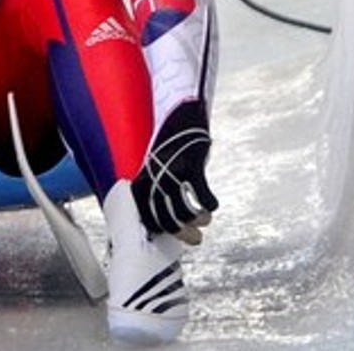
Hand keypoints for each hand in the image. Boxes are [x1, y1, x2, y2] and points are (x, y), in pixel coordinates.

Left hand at [131, 100, 218, 244]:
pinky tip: (212, 205)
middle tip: (196, 239)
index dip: (160, 231)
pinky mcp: (191, 165)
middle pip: (166, 217)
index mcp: (140, 180)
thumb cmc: (166, 144)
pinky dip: (210, 205)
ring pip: (184, 210)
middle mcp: (153, 178)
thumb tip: (159, 215)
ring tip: (204, 221)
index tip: (172, 238)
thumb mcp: (152, 167)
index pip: (146, 216)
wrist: (180, 113)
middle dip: (182, 232)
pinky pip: (202, 195)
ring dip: (197, 220)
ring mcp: (172, 172)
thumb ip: (153, 189)